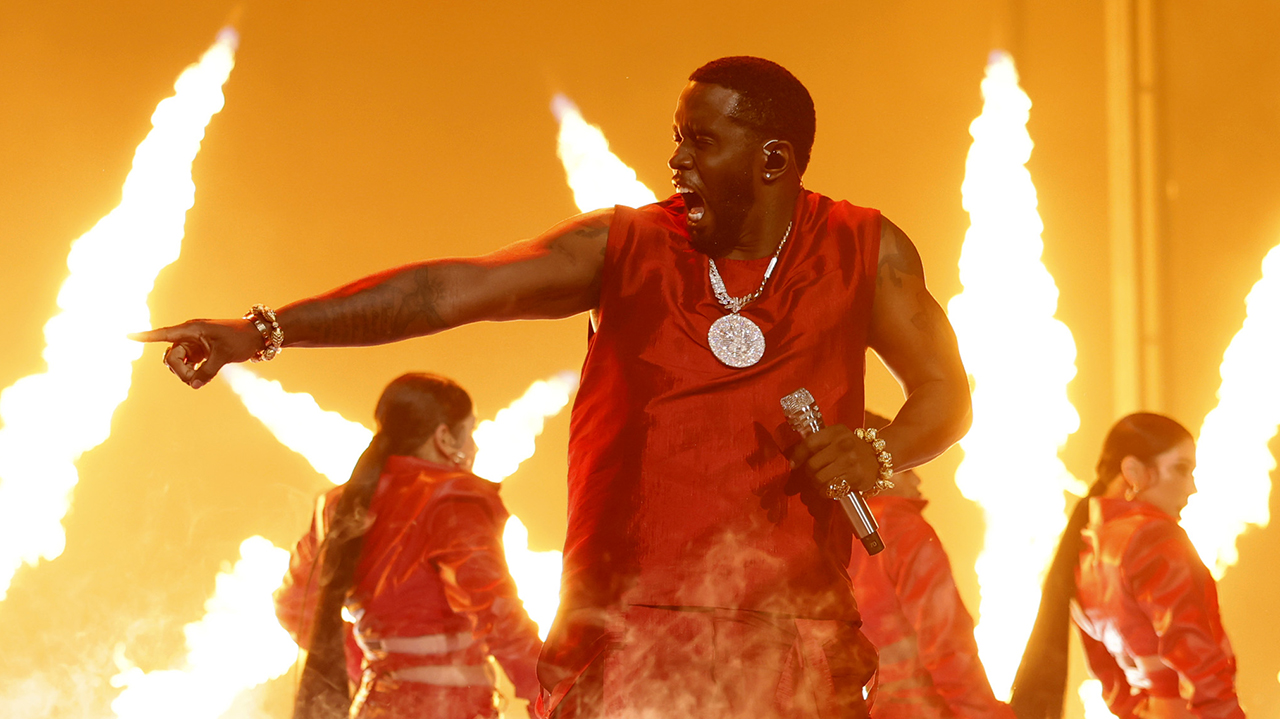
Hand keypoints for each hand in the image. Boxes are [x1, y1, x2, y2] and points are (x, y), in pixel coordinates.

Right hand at [128, 319, 263, 388]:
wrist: (257, 336)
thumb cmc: (240, 338)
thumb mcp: (224, 355)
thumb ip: (207, 371)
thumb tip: (194, 385)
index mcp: (191, 330)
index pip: (164, 334)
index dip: (146, 337)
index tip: (127, 336)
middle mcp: (189, 337)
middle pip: (171, 357)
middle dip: (180, 371)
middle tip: (196, 379)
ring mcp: (194, 345)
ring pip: (178, 364)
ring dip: (186, 374)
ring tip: (203, 378)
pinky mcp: (200, 353)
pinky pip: (188, 367)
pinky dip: (193, 374)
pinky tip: (203, 378)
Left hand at [789, 424, 877, 495]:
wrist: (879, 457)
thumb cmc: (852, 448)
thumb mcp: (838, 437)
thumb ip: (819, 443)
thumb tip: (794, 459)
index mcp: (836, 432)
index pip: (809, 444)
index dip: (797, 456)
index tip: (793, 464)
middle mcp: (843, 445)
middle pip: (812, 465)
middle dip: (808, 473)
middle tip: (813, 474)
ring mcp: (850, 461)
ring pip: (819, 478)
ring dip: (816, 484)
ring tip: (821, 482)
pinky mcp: (856, 476)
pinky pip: (831, 488)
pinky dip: (826, 491)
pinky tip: (830, 488)